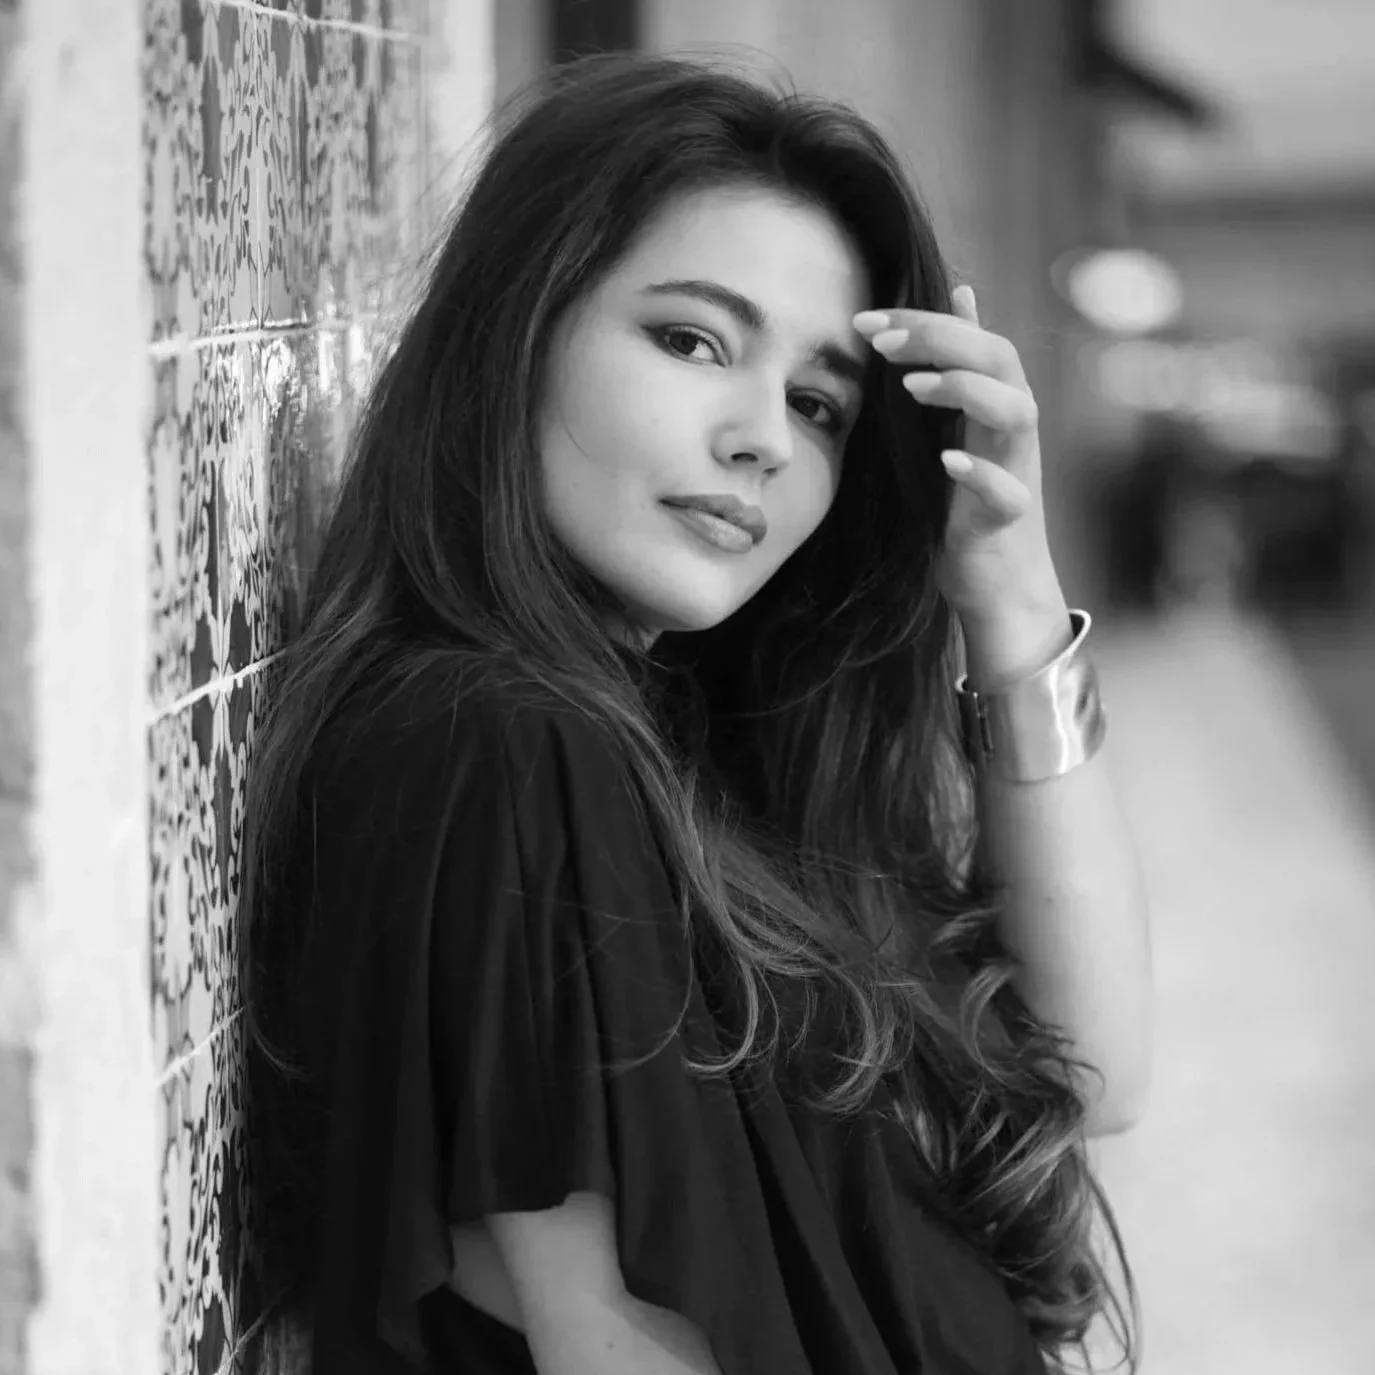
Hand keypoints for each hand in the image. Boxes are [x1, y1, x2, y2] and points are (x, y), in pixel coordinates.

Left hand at [853, 287, 1070, 684]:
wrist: (997, 582)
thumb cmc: (969, 499)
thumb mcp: (958, 420)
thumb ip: (958, 362)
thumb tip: (963, 292)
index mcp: (996, 401)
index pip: (970, 339)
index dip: (921, 321)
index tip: (863, 320)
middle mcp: (1013, 429)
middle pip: (999, 359)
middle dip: (941, 341)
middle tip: (882, 343)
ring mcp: (1017, 472)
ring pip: (1017, 412)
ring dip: (966, 391)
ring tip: (913, 388)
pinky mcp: (1010, 520)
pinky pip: (1008, 491)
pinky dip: (981, 472)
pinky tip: (948, 460)